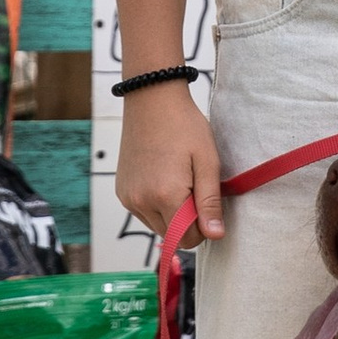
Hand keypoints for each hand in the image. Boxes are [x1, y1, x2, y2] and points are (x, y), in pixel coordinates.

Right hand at [115, 79, 223, 244]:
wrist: (152, 99)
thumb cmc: (185, 127)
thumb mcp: (207, 161)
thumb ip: (210, 202)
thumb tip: (216, 235)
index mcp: (166, 196)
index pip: (188, 239)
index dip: (203, 227)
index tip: (207, 201)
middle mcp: (142, 202)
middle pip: (172, 236)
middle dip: (187, 221)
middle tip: (194, 186)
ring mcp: (128, 198)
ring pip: (158, 226)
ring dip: (172, 214)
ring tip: (178, 179)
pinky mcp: (122, 192)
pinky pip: (144, 213)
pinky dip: (157, 205)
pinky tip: (163, 178)